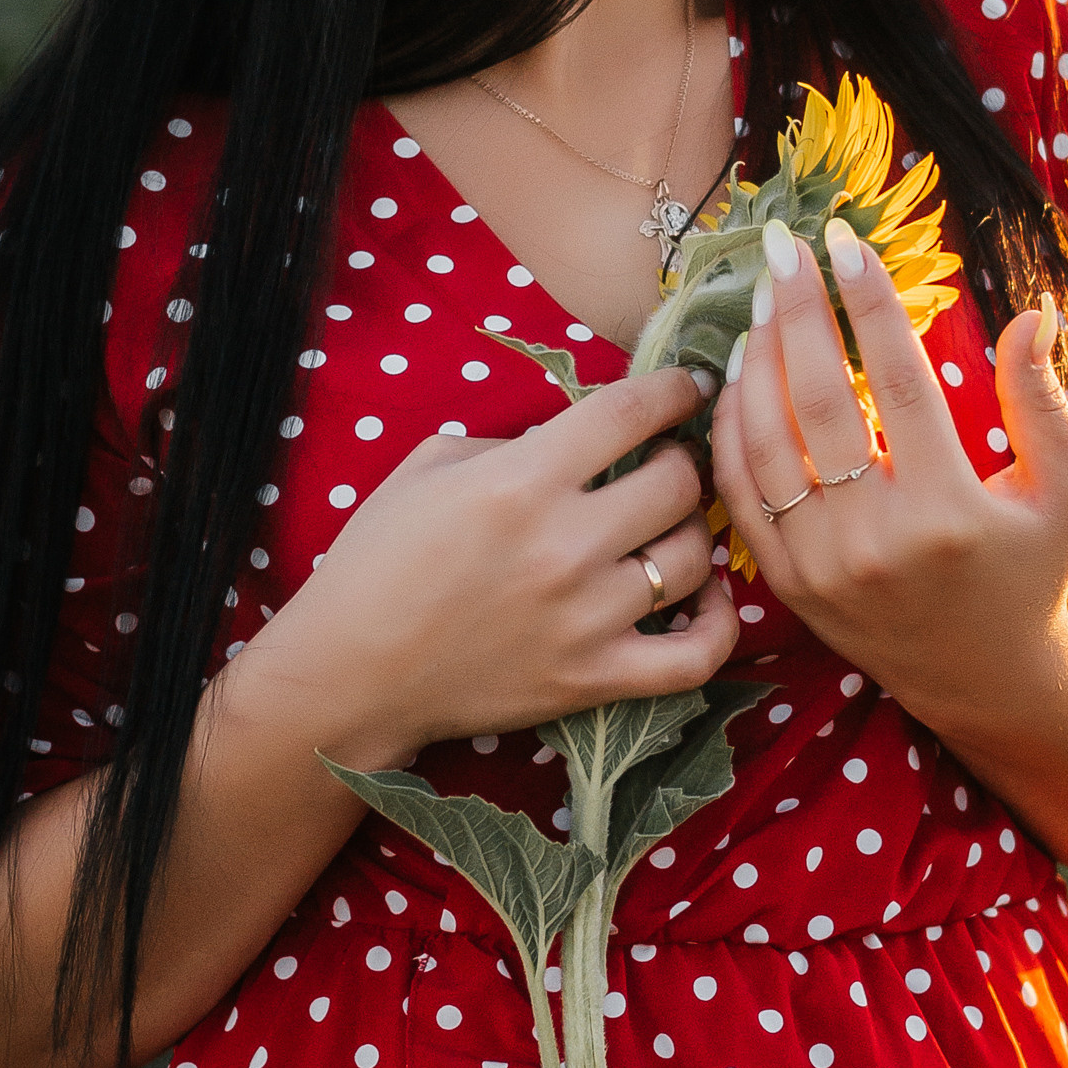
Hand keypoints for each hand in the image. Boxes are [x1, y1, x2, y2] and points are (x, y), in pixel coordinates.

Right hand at [255, 363, 738, 768]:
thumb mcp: (428, 468)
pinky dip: (718, 623)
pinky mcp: (595, 680)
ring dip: (693, 533)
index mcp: (521, 480)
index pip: (633, 412)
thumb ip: (510, 443)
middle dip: (681, 462)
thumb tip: (578, 442)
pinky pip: (696, 654)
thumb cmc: (376, 562)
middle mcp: (564, 545)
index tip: (687, 388)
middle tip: (667, 467)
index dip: (674, 390)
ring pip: (695, 557)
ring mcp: (586, 617)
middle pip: (679, 482)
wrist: (349, 674)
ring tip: (671, 529)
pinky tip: (707, 598)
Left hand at [706, 217, 1067, 723]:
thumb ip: (1045, 402)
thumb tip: (1027, 313)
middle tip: (784, 245)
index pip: (898, 381)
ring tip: (760, 296)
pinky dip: (731, 428)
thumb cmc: (1031, 570)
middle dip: (796, 310)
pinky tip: (740, 372)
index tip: (847, 240)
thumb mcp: (1066, 491)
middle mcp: (877, 540)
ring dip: (755, 359)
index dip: (869, 302)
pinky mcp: (788, 584)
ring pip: (767, 443)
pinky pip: (741, 493)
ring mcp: (822, 567)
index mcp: (949, 510)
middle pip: (819, 401)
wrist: (985, 679)